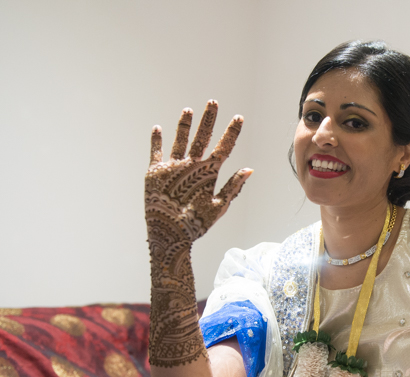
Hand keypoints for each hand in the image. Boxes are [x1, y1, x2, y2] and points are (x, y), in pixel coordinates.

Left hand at [145, 100, 251, 260]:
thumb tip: (249, 169)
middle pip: (202, 136)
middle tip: (212, 102)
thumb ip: (233, 186)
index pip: (224, 147)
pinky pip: (156, 151)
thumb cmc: (196, 224)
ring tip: (188, 110)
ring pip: (180, 139)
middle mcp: (190, 165)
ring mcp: (171, 166)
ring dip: (185, 124)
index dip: (232, 132)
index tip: (238, 117)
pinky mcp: (154, 172)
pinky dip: (156, 140)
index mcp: (208, 173)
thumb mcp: (219, 207)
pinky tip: (157, 128)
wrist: (168, 234)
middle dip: (208, 119)